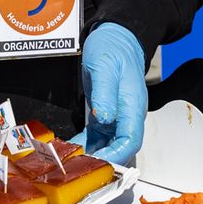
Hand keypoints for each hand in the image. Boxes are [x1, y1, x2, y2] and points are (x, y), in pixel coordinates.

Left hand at [72, 23, 146, 164]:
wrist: (114, 37)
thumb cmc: (112, 49)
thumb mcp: (105, 67)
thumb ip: (105, 94)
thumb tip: (105, 119)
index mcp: (132, 105)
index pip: (131, 139)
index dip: (116, 155)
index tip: (98, 162)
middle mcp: (127, 115)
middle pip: (120, 147)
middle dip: (102, 160)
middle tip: (78, 166)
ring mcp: (117, 116)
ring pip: (107, 144)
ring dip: (91, 154)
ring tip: (70, 161)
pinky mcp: (105, 114)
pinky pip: (97, 136)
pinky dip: (85, 144)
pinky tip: (71, 149)